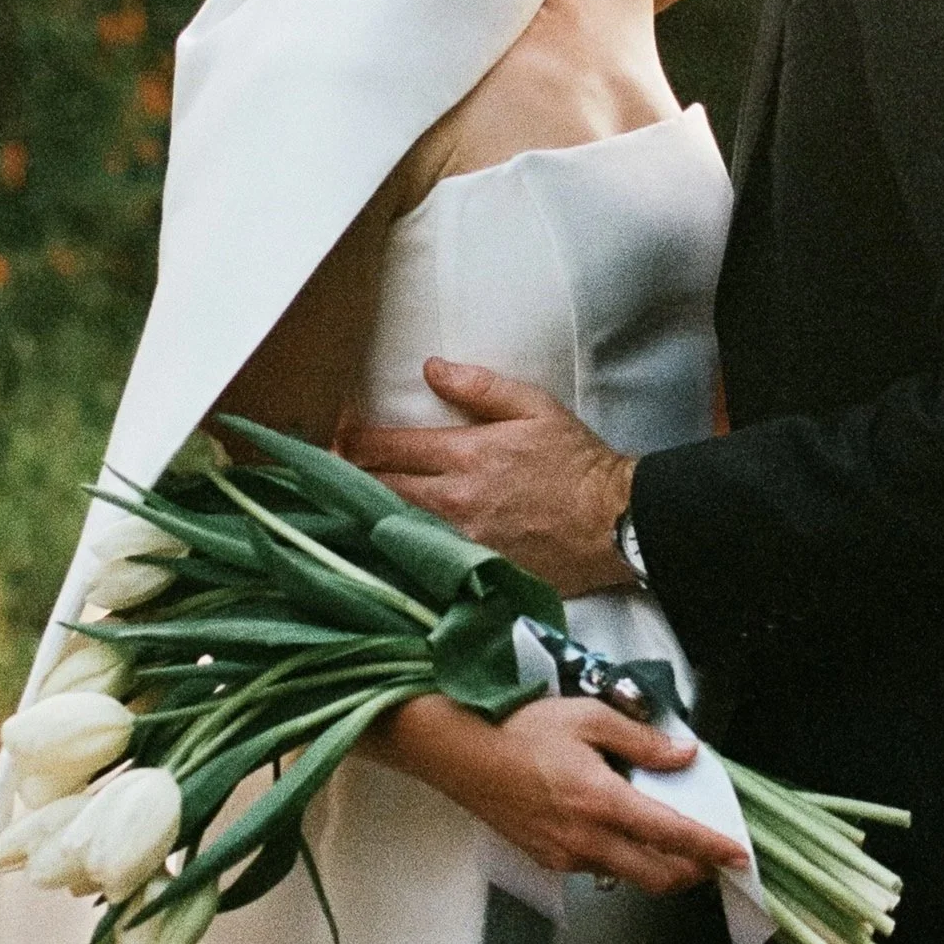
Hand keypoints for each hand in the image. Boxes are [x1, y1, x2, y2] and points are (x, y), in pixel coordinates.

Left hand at [339, 361, 637, 596]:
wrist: (615, 523)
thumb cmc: (577, 463)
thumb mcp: (535, 407)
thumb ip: (480, 386)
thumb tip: (431, 369)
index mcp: (466, 455)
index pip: (386, 447)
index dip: (351, 437)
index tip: (337, 431)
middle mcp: (454, 502)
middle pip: (376, 490)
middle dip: (346, 476)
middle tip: (328, 469)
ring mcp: (459, 543)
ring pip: (390, 528)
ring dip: (364, 514)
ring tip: (342, 504)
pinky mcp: (472, 574)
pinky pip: (419, 562)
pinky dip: (396, 549)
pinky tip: (379, 544)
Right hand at [371, 694, 747, 894]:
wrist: (460, 753)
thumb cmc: (518, 729)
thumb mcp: (588, 717)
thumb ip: (641, 740)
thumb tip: (682, 755)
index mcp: (602, 802)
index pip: (672, 836)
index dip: (711, 849)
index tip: (738, 856)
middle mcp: (586, 840)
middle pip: (656, 877)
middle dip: (692, 873)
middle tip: (712, 859)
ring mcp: (564, 856)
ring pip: (626, 875)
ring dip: (656, 866)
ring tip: (668, 838)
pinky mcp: (546, 860)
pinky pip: (596, 868)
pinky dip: (621, 858)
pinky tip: (619, 830)